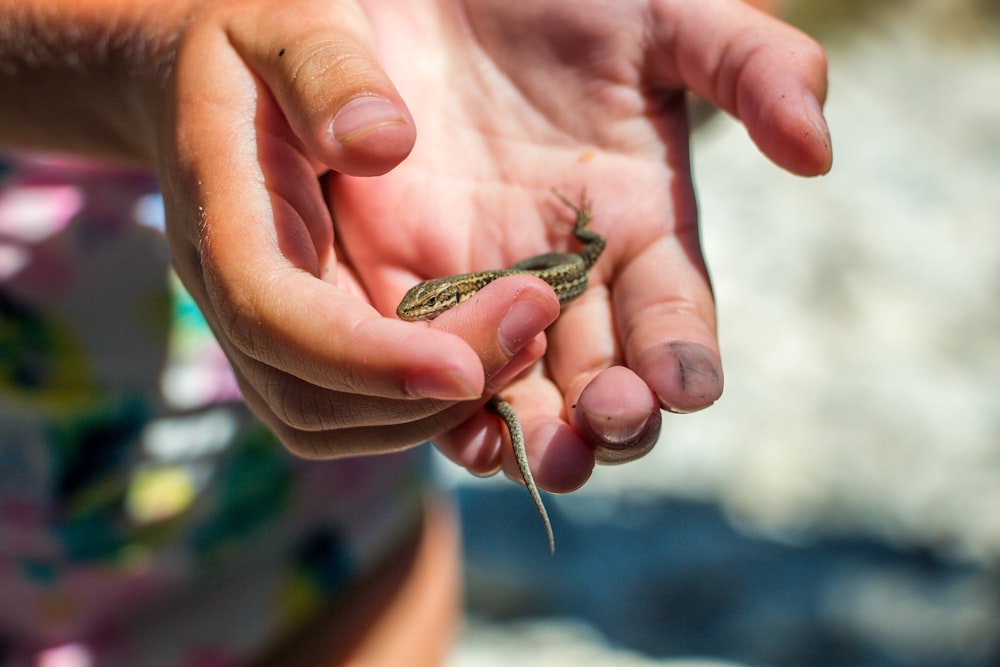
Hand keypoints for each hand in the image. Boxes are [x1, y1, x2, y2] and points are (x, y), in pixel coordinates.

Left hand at [155, 0, 829, 490]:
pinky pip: (432, 367)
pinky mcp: (411, 285)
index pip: (674, 318)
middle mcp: (571, 275)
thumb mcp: (665, 17)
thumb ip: (749, 65)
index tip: (680, 385)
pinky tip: (455, 426)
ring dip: (531, 432)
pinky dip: (446, 404)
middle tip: (604, 428)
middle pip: (602, 377)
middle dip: (609, 418)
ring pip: (520, 390)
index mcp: (642, 225)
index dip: (681, 357)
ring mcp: (489, 286)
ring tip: (534, 452)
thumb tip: (816, 150)